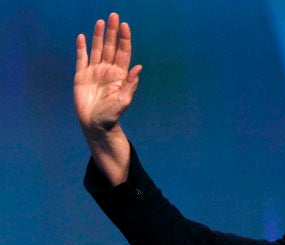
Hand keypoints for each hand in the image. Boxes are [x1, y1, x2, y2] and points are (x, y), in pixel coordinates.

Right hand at [74, 12, 139, 185]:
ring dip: (98, 35)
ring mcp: (94, 72)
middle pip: (110, 46)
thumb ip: (130, 85)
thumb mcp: (123, 101)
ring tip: (101, 21)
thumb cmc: (112, 116)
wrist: (95, 125)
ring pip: (97, 49)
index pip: (123, 52)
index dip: (124, 39)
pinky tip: (82, 37)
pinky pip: (81, 59)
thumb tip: (139, 68)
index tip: (125, 26)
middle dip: (112, 32)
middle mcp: (108, 70)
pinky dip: (82, 48)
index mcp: (120, 75)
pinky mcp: (81, 77)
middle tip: (114, 15)